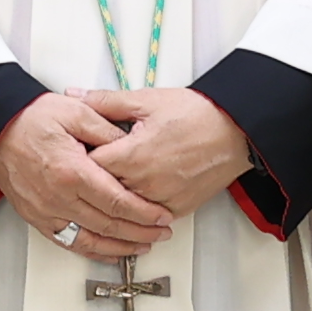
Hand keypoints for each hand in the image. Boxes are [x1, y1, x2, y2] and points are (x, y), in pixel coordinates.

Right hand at [0, 90, 173, 261]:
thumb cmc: (30, 119)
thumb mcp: (76, 112)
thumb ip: (107, 131)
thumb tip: (133, 147)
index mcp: (72, 171)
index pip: (117, 201)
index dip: (144, 213)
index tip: (162, 217)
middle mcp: (58, 197)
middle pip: (108, 225)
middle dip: (140, 232)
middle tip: (162, 233)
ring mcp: (46, 212)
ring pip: (90, 240)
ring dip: (120, 247)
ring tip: (143, 246)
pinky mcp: (37, 218)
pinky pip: (69, 242)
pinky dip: (93, 251)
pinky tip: (109, 251)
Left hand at [86, 85, 252, 219]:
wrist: (237, 131)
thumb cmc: (197, 114)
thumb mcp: (147, 100)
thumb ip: (106, 102)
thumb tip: (74, 96)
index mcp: (132, 157)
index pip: (87, 166)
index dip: (81, 155)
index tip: (82, 148)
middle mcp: (144, 185)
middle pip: (102, 189)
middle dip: (95, 176)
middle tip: (100, 159)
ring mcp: (161, 201)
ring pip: (123, 206)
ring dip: (117, 192)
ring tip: (121, 172)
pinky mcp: (177, 210)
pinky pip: (147, 214)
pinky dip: (140, 203)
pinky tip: (141, 186)